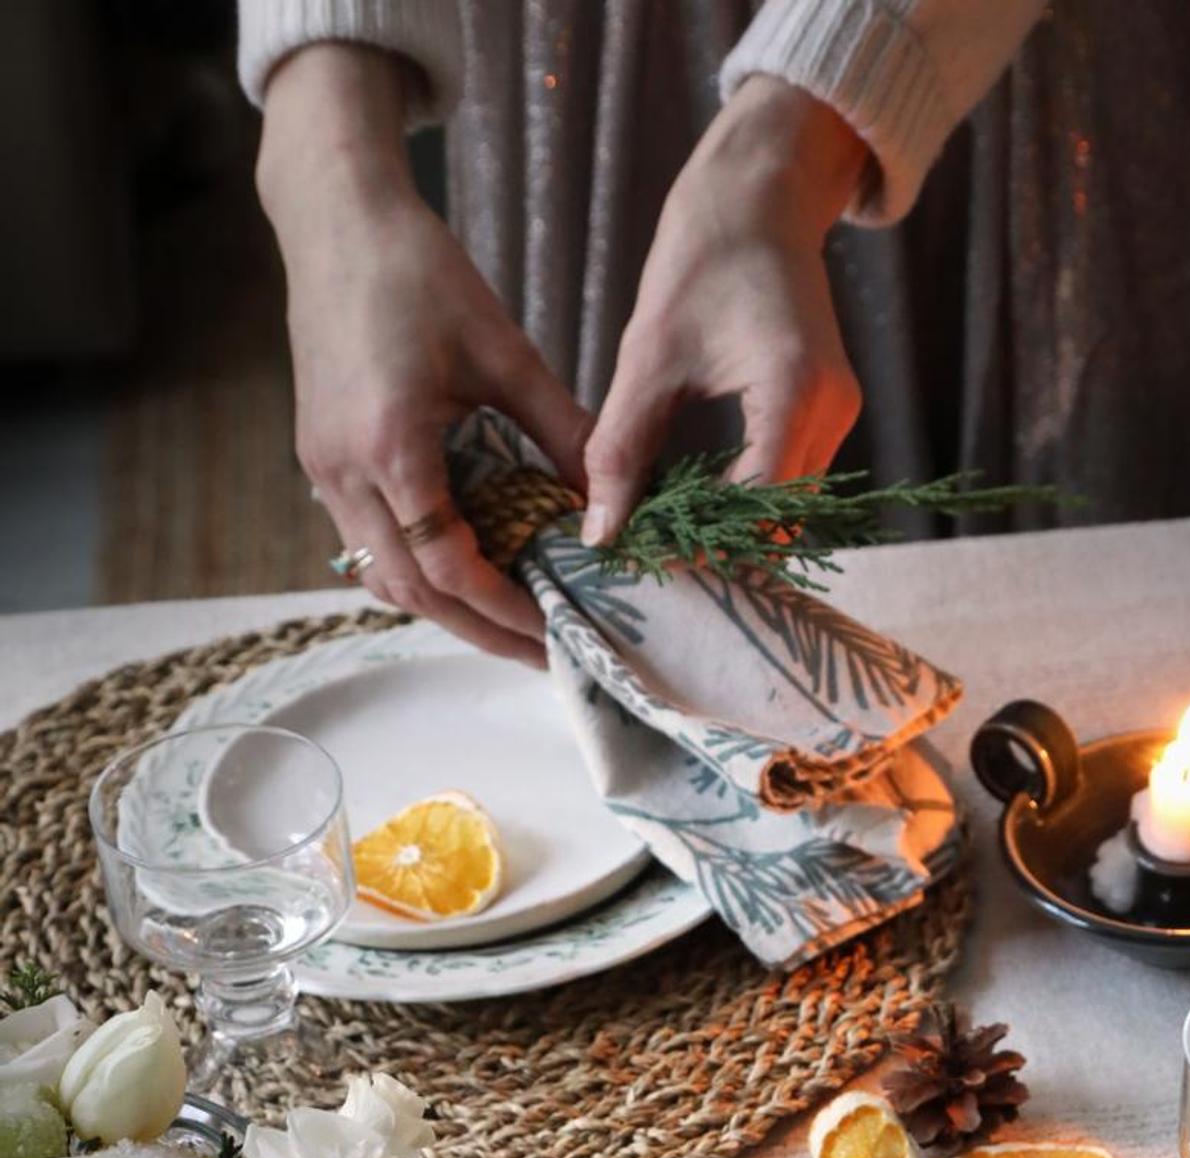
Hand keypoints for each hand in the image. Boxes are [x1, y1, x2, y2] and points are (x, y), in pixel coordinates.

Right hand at [258, 44, 590, 662]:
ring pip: (380, 574)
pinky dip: (414, 566)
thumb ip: (560, 431)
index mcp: (391, 446)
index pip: (448, 566)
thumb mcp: (504, 351)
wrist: (334, 215)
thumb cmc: (419, 270)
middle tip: (539, 649)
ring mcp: (322, 468)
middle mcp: (344, 470)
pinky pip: (364, 540)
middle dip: (477, 629)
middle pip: (411, 591)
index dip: (504, 610)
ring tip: (504, 615)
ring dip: (442, 605)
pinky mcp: (318, 457)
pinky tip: (461, 562)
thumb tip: (610, 498)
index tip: (553, 630)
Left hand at [582, 76, 868, 544]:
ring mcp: (841, 412)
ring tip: (670, 525)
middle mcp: (832, 410)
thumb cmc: (701, 257)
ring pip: (790, 507)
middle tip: (653, 551)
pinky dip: (748, 497)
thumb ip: (621, 449)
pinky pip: (793, 479)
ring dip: (733, 524)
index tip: (648, 555)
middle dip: (719, 544)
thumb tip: (600, 533)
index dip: (705, 543)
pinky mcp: (833, 410)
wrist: (759, 197)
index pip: (757, 508)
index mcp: (793, 391)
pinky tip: (699, 495)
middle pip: (780, 519)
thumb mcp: (647, 357)